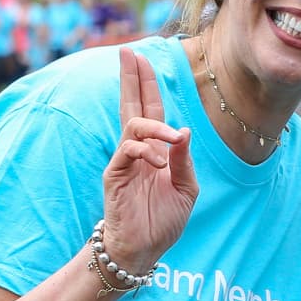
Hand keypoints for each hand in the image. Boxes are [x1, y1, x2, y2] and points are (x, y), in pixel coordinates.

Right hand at [102, 47, 197, 275]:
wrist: (143, 248)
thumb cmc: (163, 220)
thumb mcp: (186, 188)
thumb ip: (184, 160)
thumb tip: (183, 130)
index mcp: (155, 150)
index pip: (150, 110)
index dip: (147, 85)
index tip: (143, 58)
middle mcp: (137, 150)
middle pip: (132, 105)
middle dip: (132, 78)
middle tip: (128, 52)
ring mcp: (124, 160)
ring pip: (134, 125)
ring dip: (156, 127)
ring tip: (171, 140)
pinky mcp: (114, 174)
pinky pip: (127, 149)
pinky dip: (146, 150)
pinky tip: (158, 163)